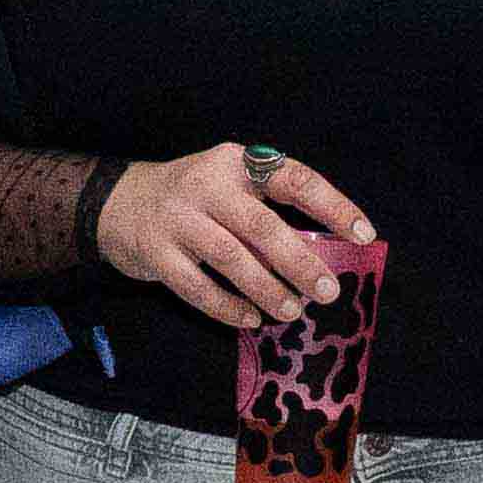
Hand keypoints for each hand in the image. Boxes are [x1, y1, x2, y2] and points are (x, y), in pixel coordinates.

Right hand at [89, 142, 372, 330]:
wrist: (118, 202)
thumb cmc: (193, 199)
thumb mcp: (229, 185)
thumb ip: (266, 209)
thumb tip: (320, 254)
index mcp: (237, 163)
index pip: (294, 179)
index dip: (332, 206)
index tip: (364, 234)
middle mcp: (207, 185)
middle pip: (262, 225)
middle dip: (300, 262)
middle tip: (327, 291)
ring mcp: (178, 218)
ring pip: (231, 258)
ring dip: (266, 289)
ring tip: (292, 312)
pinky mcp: (156, 251)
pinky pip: (197, 286)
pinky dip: (226, 307)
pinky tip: (250, 320)